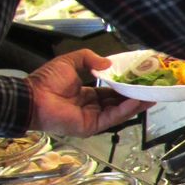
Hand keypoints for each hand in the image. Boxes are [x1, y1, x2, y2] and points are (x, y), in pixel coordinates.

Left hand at [27, 50, 151, 136]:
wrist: (33, 98)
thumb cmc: (47, 81)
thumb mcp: (69, 62)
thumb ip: (88, 58)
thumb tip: (108, 62)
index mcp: (86, 94)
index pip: (111, 91)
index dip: (125, 86)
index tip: (139, 80)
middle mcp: (91, 107)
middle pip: (118, 102)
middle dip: (135, 96)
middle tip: (152, 89)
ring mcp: (93, 118)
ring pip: (119, 111)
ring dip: (135, 103)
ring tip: (152, 95)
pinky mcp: (92, 126)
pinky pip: (113, 117)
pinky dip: (126, 110)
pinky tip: (137, 101)